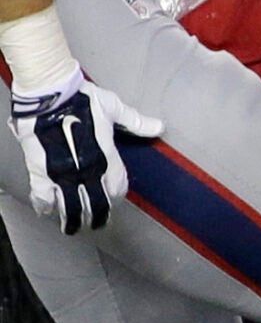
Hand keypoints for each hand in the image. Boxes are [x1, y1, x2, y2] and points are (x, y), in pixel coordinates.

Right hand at [10, 69, 160, 234]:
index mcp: (107, 155)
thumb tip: (159, 127)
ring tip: (73, 227)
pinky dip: (44, 206)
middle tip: (97, 225)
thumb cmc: (81, 98)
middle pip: (96, 203)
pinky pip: (43, 196)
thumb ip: (135, 122)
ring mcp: (63, 172)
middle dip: (98, 216)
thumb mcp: (114, 108)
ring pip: (70, 206)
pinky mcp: (39, 170)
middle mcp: (87, 169)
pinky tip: (46, 213)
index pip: (117, 186)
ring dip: (72, 218)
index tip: (114, 201)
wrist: (48, 94)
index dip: (116, 196)